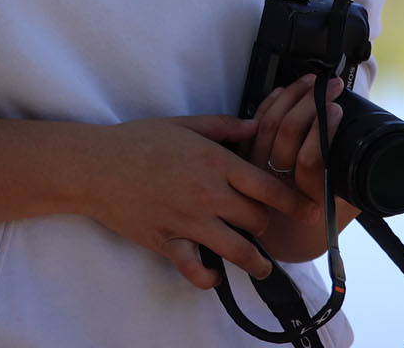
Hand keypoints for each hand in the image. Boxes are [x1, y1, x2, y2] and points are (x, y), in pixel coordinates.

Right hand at [81, 114, 315, 289]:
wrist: (94, 165)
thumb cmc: (136, 141)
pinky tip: (212, 275)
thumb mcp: (182, 125)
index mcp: (215, 162)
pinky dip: (207, 277)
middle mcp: (208, 194)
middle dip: (265, 225)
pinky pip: (196, 270)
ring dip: (255, 263)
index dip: (294, 202)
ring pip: (239, 251)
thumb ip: (223, 127)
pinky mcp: (167, 242)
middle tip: (262, 226)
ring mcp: (189, 221)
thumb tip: (257, 126)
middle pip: (258, 221)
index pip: (269, 188)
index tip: (310, 211)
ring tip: (261, 267)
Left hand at [244, 74, 351, 260]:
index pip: (310, 162)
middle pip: (285, 135)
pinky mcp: (243, 159)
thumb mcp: (347, 210)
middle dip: (309, 103)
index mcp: (305, 203)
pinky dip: (269, 104)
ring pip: (267, 125)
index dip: (322, 132)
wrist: (282, 239)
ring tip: (311, 80)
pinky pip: (253, 126)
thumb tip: (391, 162)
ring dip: (290, 97)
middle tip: (329, 85)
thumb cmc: (319, 223)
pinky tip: (284, 90)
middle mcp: (275, 187)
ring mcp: (254, 172)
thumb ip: (363, 187)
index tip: (337, 108)